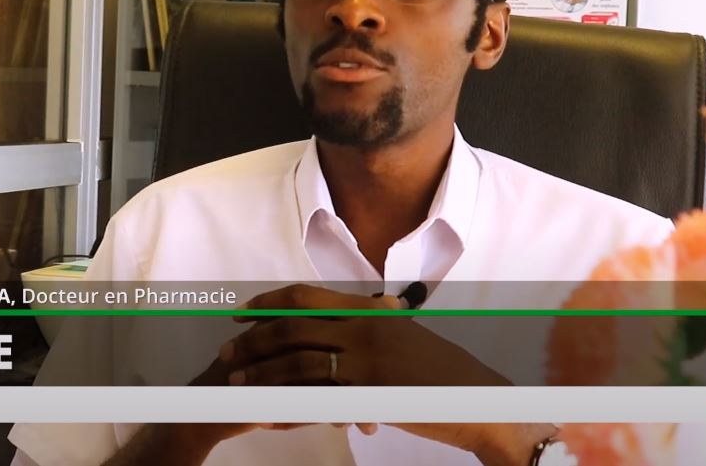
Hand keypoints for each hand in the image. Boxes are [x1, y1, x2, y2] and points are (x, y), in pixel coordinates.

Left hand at [222, 284, 540, 458]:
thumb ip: (379, 322)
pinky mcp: (370, 394)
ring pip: (298, 362)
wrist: (479, 402)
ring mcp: (367, 361)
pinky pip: (318, 396)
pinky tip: (268, 409)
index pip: (307, 296)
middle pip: (293, 326)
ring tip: (236, 383)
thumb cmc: (444, 373)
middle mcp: (365, 327)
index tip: (242, 312)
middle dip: (252, 338)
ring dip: (261, 372)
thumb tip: (362, 311)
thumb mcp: (408, 336)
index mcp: (370, 309)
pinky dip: (288, 401)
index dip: (268, 303)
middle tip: (225, 350)